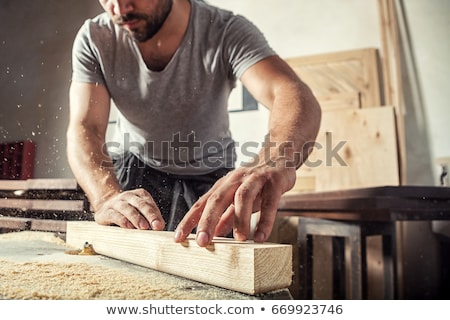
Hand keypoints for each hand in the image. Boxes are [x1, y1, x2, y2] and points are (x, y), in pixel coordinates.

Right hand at [93, 188, 164, 229]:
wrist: (104, 206)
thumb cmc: (126, 211)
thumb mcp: (139, 211)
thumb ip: (150, 218)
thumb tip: (160, 227)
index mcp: (139, 194)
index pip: (149, 203)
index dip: (156, 214)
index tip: (160, 225)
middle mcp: (128, 196)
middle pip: (141, 204)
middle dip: (150, 216)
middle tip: (156, 226)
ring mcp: (116, 203)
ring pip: (128, 209)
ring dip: (137, 218)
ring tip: (144, 227)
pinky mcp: (105, 212)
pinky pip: (115, 216)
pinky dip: (123, 221)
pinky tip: (129, 227)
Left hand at [174, 161, 295, 246]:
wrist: (280, 156)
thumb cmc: (256, 182)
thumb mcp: (238, 198)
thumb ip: (227, 215)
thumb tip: (215, 233)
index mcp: (223, 185)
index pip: (202, 203)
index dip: (189, 220)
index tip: (178, 238)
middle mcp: (235, 180)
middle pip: (217, 199)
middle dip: (207, 220)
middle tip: (202, 242)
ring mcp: (255, 179)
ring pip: (243, 197)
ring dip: (239, 219)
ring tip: (239, 239)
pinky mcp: (274, 182)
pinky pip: (270, 202)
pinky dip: (265, 220)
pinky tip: (261, 236)